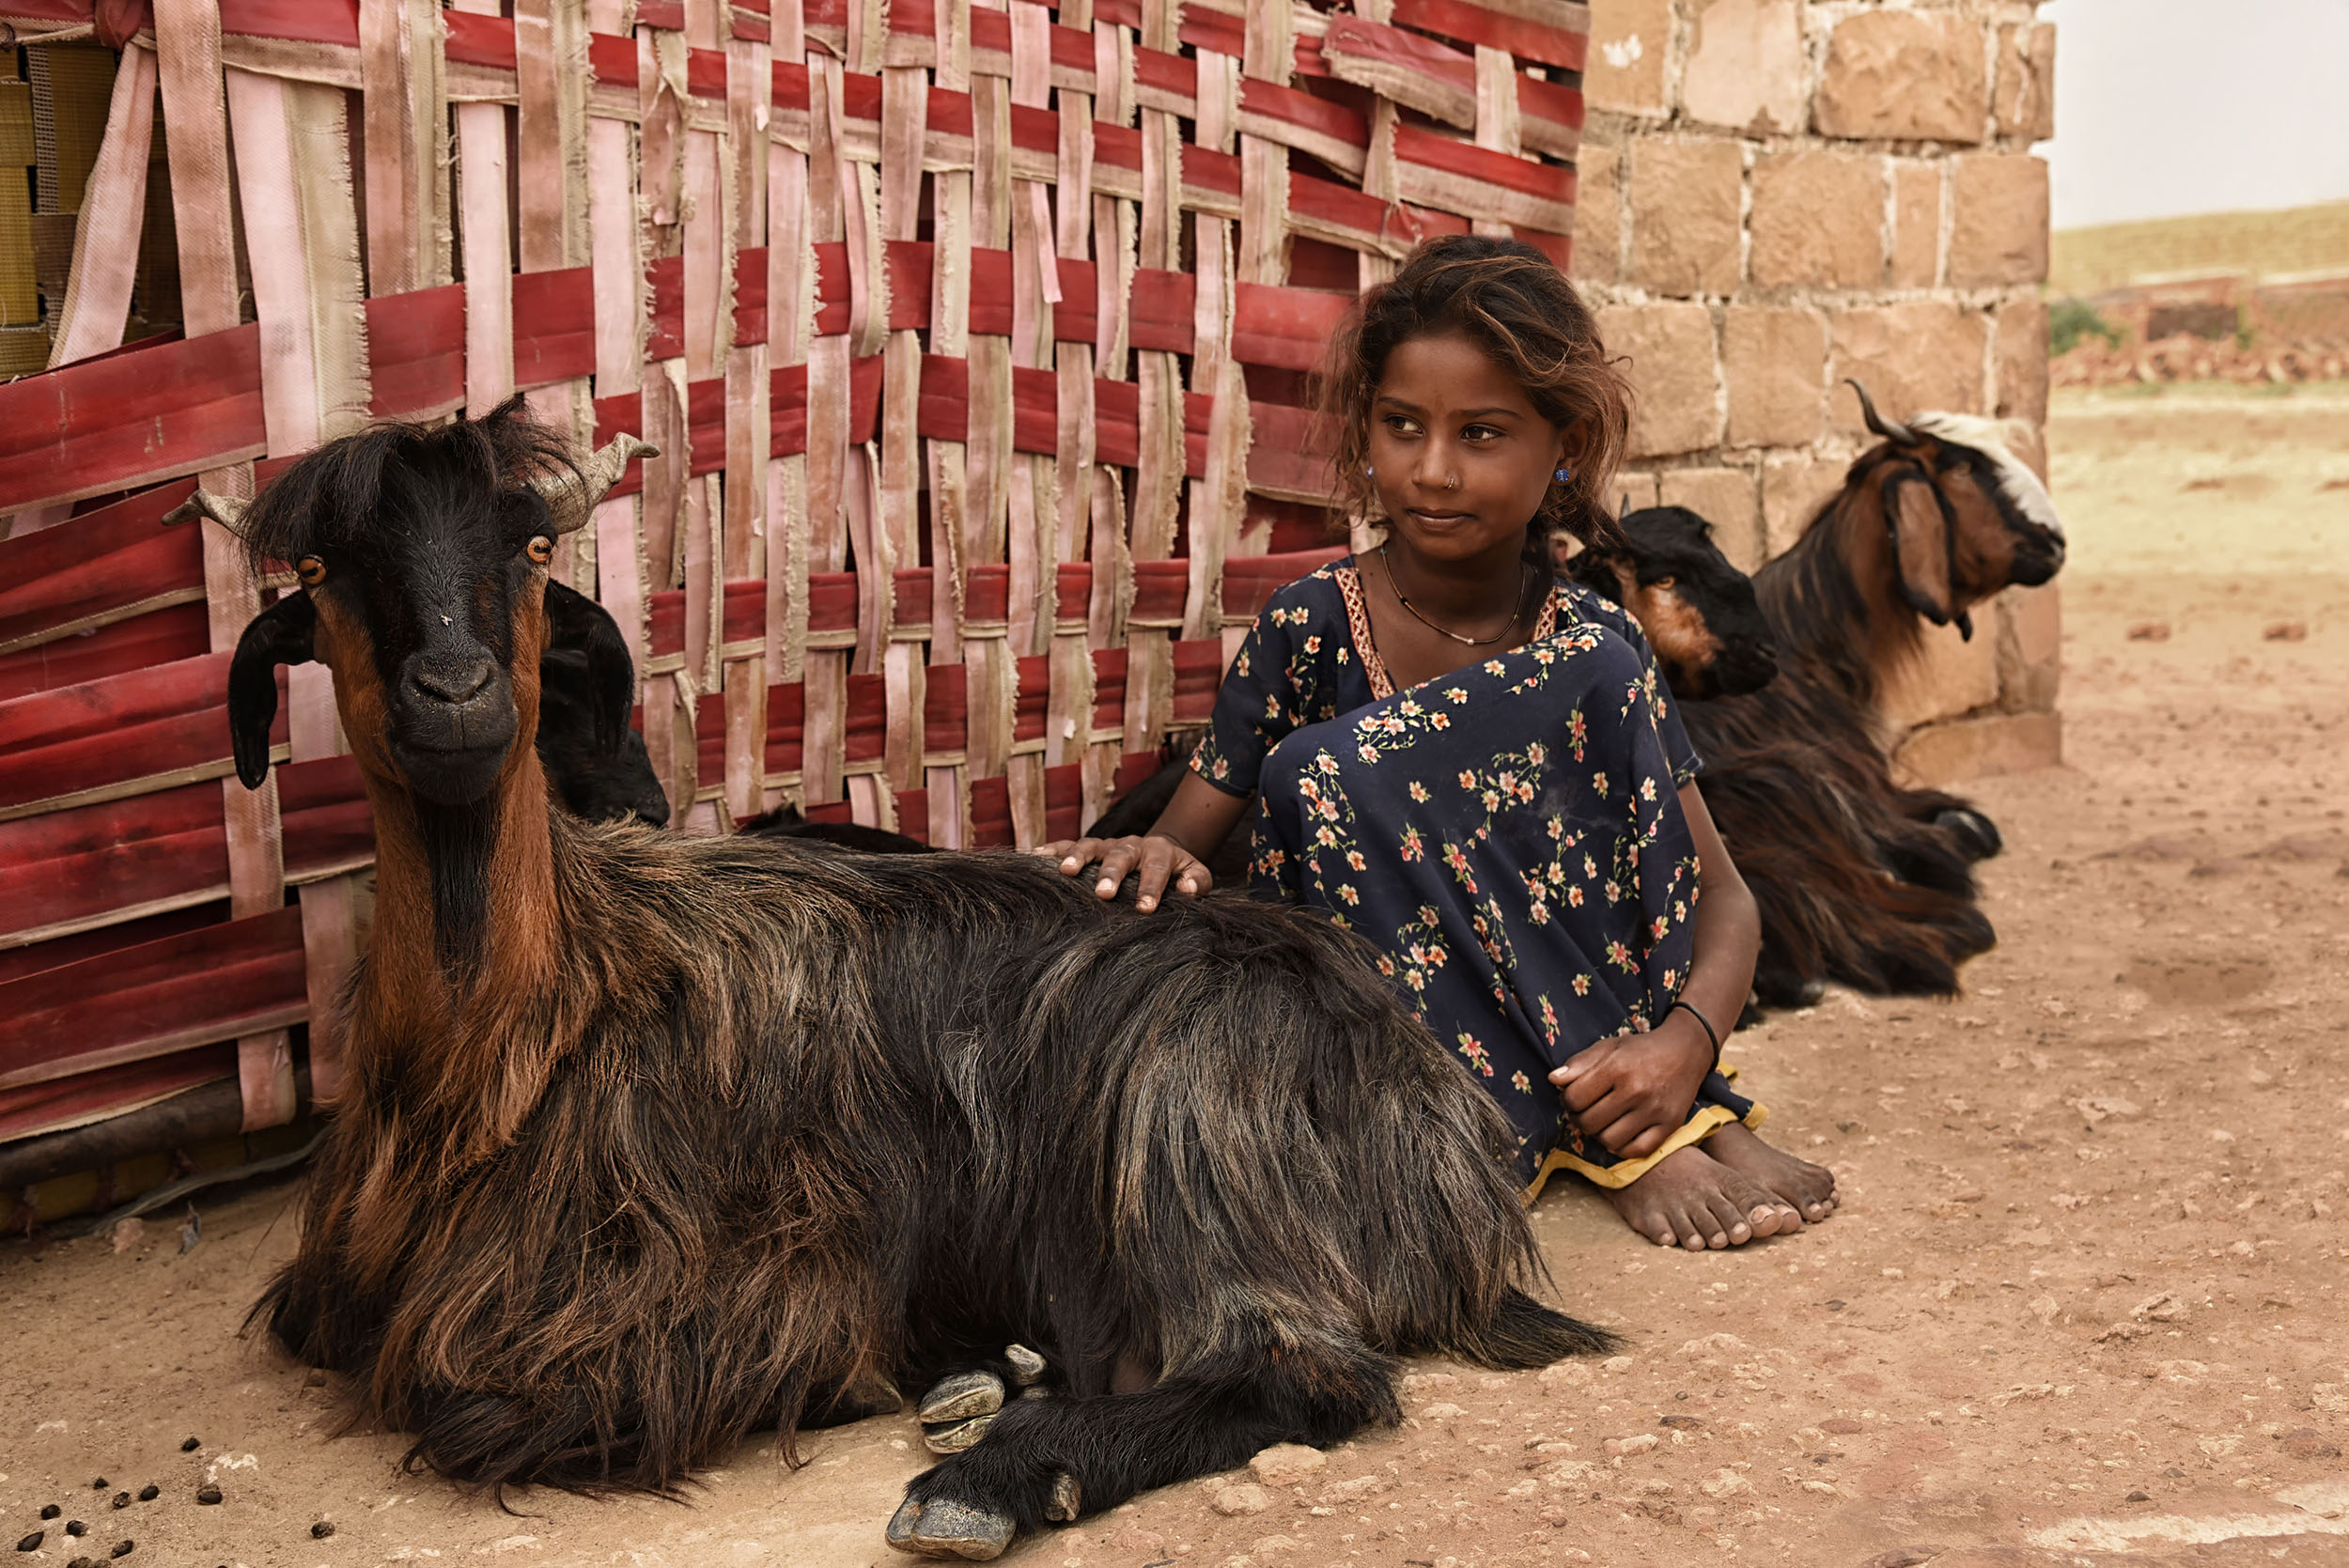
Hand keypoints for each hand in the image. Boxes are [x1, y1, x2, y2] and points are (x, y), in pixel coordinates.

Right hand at [1032, 834, 1213, 912]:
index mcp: (1160, 852)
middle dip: (1111, 873)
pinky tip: (1035, 857)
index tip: (1145, 908)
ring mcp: (1108, 845)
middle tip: (1104, 893)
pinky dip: (1052, 850)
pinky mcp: (1090, 848)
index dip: (1150, 888)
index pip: (1156, 869)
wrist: (1162, 851)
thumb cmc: (1178, 872)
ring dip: (1078, 857)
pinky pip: (1067, 844)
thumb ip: (1197, 882)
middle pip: (1121, 855)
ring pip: (1092, 846)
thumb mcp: (1196, 874)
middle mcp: (1131, 844)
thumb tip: (1186, 889)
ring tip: (1065, 872)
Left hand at [1551, 1014, 1714, 1158]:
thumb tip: (1553, 1080)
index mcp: (1617, 1067)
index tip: (1572, 1097)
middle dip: (1579, 1119)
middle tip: (1584, 1111)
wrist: (1686, 1052)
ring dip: (1599, 1134)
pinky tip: (1619, 1133)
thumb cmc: (1641, 1050)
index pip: (1575, 1098)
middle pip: (1589, 1123)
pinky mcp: (1670, 1125)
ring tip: (1602, 1121)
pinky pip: (1636, 1151)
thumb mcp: (1608, 1047)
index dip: (1566, 1100)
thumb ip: (1579, 1063)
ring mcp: (1655, 1110)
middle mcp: (1637, 1090)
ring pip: (1609, 1141)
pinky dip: (1622, 1147)